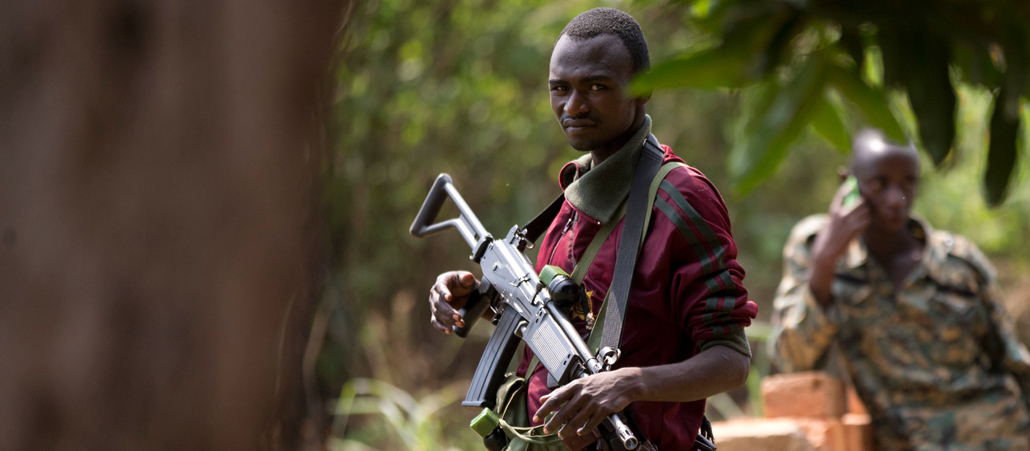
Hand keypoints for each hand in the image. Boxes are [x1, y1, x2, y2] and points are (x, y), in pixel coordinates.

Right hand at [428, 271, 478, 333]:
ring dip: (448, 320)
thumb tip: (468, 277)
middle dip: (449, 311)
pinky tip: (449, 330)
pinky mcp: (436, 314)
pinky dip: (441, 327)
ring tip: (460, 323)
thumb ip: (467, 278)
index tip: (449, 297)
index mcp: (442, 281)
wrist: (463, 292)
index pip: (440, 287)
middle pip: (438, 303)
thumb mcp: (467, 279)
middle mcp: (435, 293)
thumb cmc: (464, 283)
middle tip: (459, 316)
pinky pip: (435, 321)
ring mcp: (434, 304)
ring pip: (438, 313)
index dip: (444, 292)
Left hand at [532, 368, 639, 440]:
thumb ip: (563, 391)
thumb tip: (545, 397)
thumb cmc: (602, 381)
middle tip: (547, 429)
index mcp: (576, 386)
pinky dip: (583, 429)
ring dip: (566, 429)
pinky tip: (579, 432)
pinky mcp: (603, 410)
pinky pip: (591, 423)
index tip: (536, 417)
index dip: (544, 409)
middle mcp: (583, 394)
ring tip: (561, 434)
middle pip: (563, 412)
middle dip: (553, 423)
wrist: (624, 382)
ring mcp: (593, 402)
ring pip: (575, 420)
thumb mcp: (581, 382)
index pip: (555, 398)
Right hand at [809, 180, 869, 303]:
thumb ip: (840, 212)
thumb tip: (852, 202)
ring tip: (863, 219)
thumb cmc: (828, 236)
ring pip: (865, 210)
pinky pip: (866, 221)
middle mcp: (840, 214)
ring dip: (866, 214)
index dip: (849, 187)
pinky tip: (861, 227)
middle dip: (863, 203)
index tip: (854, 184)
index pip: (842, 193)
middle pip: (859, 200)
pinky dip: (866, 223)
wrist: (825, 251)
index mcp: (833, 210)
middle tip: (863, 208)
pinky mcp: (854, 230)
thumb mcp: (831, 221)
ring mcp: (847, 222)